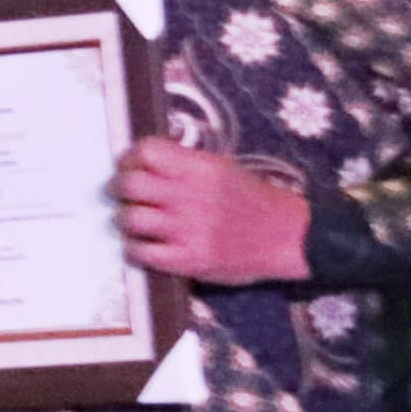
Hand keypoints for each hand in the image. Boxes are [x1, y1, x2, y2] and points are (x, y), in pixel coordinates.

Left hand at [116, 138, 309, 284]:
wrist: (291, 237)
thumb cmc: (254, 201)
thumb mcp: (224, 169)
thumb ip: (185, 164)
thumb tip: (143, 158)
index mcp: (203, 168)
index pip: (148, 151)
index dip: (131, 158)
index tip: (132, 166)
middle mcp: (193, 196)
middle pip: (130, 183)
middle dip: (119, 187)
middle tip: (125, 194)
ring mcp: (190, 230)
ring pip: (130, 218)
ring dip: (125, 219)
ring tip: (136, 222)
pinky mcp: (189, 260)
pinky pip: (140, 252)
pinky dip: (135, 248)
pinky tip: (145, 245)